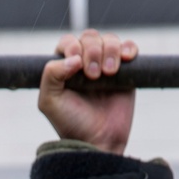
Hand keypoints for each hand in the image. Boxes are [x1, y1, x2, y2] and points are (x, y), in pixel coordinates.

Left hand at [38, 30, 137, 154]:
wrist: (98, 141)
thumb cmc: (72, 124)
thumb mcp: (49, 101)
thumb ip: (50, 74)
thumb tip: (74, 57)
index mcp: (64, 68)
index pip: (68, 42)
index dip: (73, 46)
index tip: (77, 64)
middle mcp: (85, 64)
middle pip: (90, 37)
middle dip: (92, 51)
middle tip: (93, 76)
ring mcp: (106, 66)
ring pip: (110, 40)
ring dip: (110, 50)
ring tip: (109, 73)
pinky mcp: (126, 72)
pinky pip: (129, 48)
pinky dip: (129, 48)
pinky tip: (126, 58)